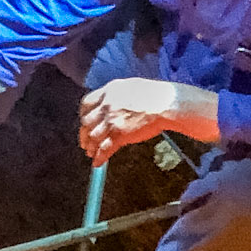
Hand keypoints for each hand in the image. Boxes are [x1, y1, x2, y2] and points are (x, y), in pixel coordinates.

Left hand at [78, 79, 218, 164]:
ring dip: (91, 148)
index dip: (83, 116)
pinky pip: (104, 149)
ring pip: (94, 137)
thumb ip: (116, 95)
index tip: (84, 123)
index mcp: (109, 91)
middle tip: (85, 143)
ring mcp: (112, 120)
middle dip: (85, 135)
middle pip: (87, 123)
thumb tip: (109, 103)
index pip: (86, 104)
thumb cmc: (155, 95)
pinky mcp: (119, 134)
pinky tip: (98, 163)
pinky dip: (99, 158)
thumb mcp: (130, 87)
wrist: (167, 103)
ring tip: (91, 154)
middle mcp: (107, 105)